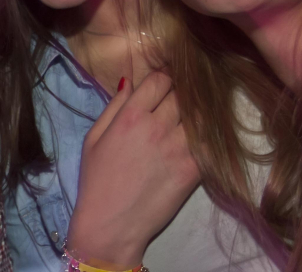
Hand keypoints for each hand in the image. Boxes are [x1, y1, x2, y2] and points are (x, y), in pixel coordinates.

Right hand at [67, 72, 200, 268]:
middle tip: (181, 97)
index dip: (164, 77)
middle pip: (181, 94)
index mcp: (130, 116)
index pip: (158, 80)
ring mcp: (177, 147)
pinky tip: (201, 137)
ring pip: (199, 115)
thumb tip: (129, 81)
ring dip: (197, 111)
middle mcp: (156, 126)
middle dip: (181, 91)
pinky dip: (206, 135)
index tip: (165, 82)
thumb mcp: (94, 138)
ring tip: (194, 114)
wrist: (111, 225)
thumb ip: (113, 106)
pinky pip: (208, 142)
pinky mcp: (193, 169)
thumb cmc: (97, 180)